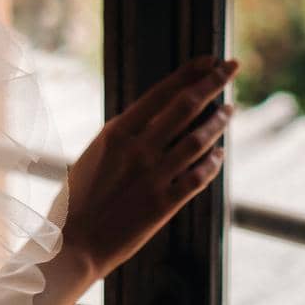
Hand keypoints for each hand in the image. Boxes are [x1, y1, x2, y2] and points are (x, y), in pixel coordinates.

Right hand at [61, 55, 237, 283]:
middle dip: (212, 83)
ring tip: (229, 109)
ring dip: (217, 122)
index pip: (162, 93)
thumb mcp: (95, 155)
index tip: (209, 60)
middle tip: (231, 67)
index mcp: (116, 132)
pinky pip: (198, 177)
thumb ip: (122, 138)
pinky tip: (220, 154)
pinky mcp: (163, 204)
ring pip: (197, 140)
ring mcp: (153, 176)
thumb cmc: (76, 201)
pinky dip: (212, 163)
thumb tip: (148, 121)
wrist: (73, 244)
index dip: (189, 74)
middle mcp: (138, 149)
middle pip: (185, 107)